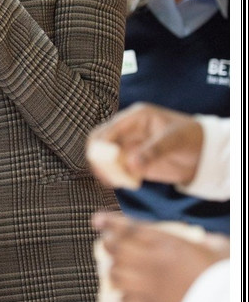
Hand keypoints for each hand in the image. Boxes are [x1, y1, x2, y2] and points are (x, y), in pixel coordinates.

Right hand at [87, 103, 203, 186]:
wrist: (203, 153)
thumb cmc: (191, 138)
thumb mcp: (174, 141)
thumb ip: (153, 151)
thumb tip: (131, 165)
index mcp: (136, 117)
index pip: (109, 128)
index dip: (102, 144)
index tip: (103, 161)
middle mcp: (128, 130)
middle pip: (100, 142)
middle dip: (98, 158)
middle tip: (103, 174)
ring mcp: (129, 146)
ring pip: (105, 158)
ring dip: (105, 170)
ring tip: (114, 182)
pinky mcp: (133, 162)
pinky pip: (116, 170)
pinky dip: (116, 178)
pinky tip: (124, 184)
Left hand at [91, 210, 228, 301]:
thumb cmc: (222, 274)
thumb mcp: (214, 246)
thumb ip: (199, 239)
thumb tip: (200, 238)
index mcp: (167, 244)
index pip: (129, 228)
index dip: (109, 223)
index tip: (97, 220)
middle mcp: (152, 263)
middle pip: (116, 250)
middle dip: (108, 244)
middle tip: (109, 243)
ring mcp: (148, 286)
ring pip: (115, 275)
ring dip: (115, 270)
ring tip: (120, 269)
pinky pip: (124, 300)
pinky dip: (123, 296)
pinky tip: (129, 294)